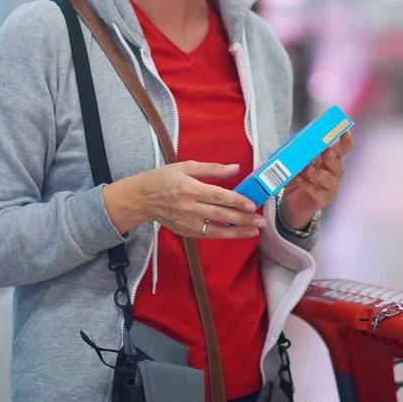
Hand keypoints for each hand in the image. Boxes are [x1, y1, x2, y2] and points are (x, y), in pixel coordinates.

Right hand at [103, 161, 264, 238]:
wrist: (141, 198)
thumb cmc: (163, 179)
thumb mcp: (185, 166)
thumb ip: (212, 169)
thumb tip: (235, 168)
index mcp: (190, 188)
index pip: (218, 196)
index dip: (236, 201)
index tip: (251, 204)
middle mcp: (189, 207)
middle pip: (221, 215)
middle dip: (243, 219)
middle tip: (261, 221)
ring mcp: (187, 222)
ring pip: (217, 229)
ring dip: (237, 232)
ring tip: (254, 231)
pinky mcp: (185, 231)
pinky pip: (208, 235)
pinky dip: (224, 235)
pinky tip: (238, 233)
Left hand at [278, 131, 351, 231]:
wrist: (292, 201)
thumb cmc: (297, 176)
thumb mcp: (296, 162)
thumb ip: (298, 153)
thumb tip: (293, 145)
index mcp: (330, 158)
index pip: (343, 148)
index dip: (346, 140)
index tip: (345, 132)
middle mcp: (334, 172)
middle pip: (338, 163)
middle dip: (332, 157)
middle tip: (325, 151)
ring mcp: (330, 186)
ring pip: (330, 179)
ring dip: (319, 172)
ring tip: (308, 169)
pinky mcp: (323, 199)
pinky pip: (317, 190)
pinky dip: (307, 184)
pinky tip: (299, 178)